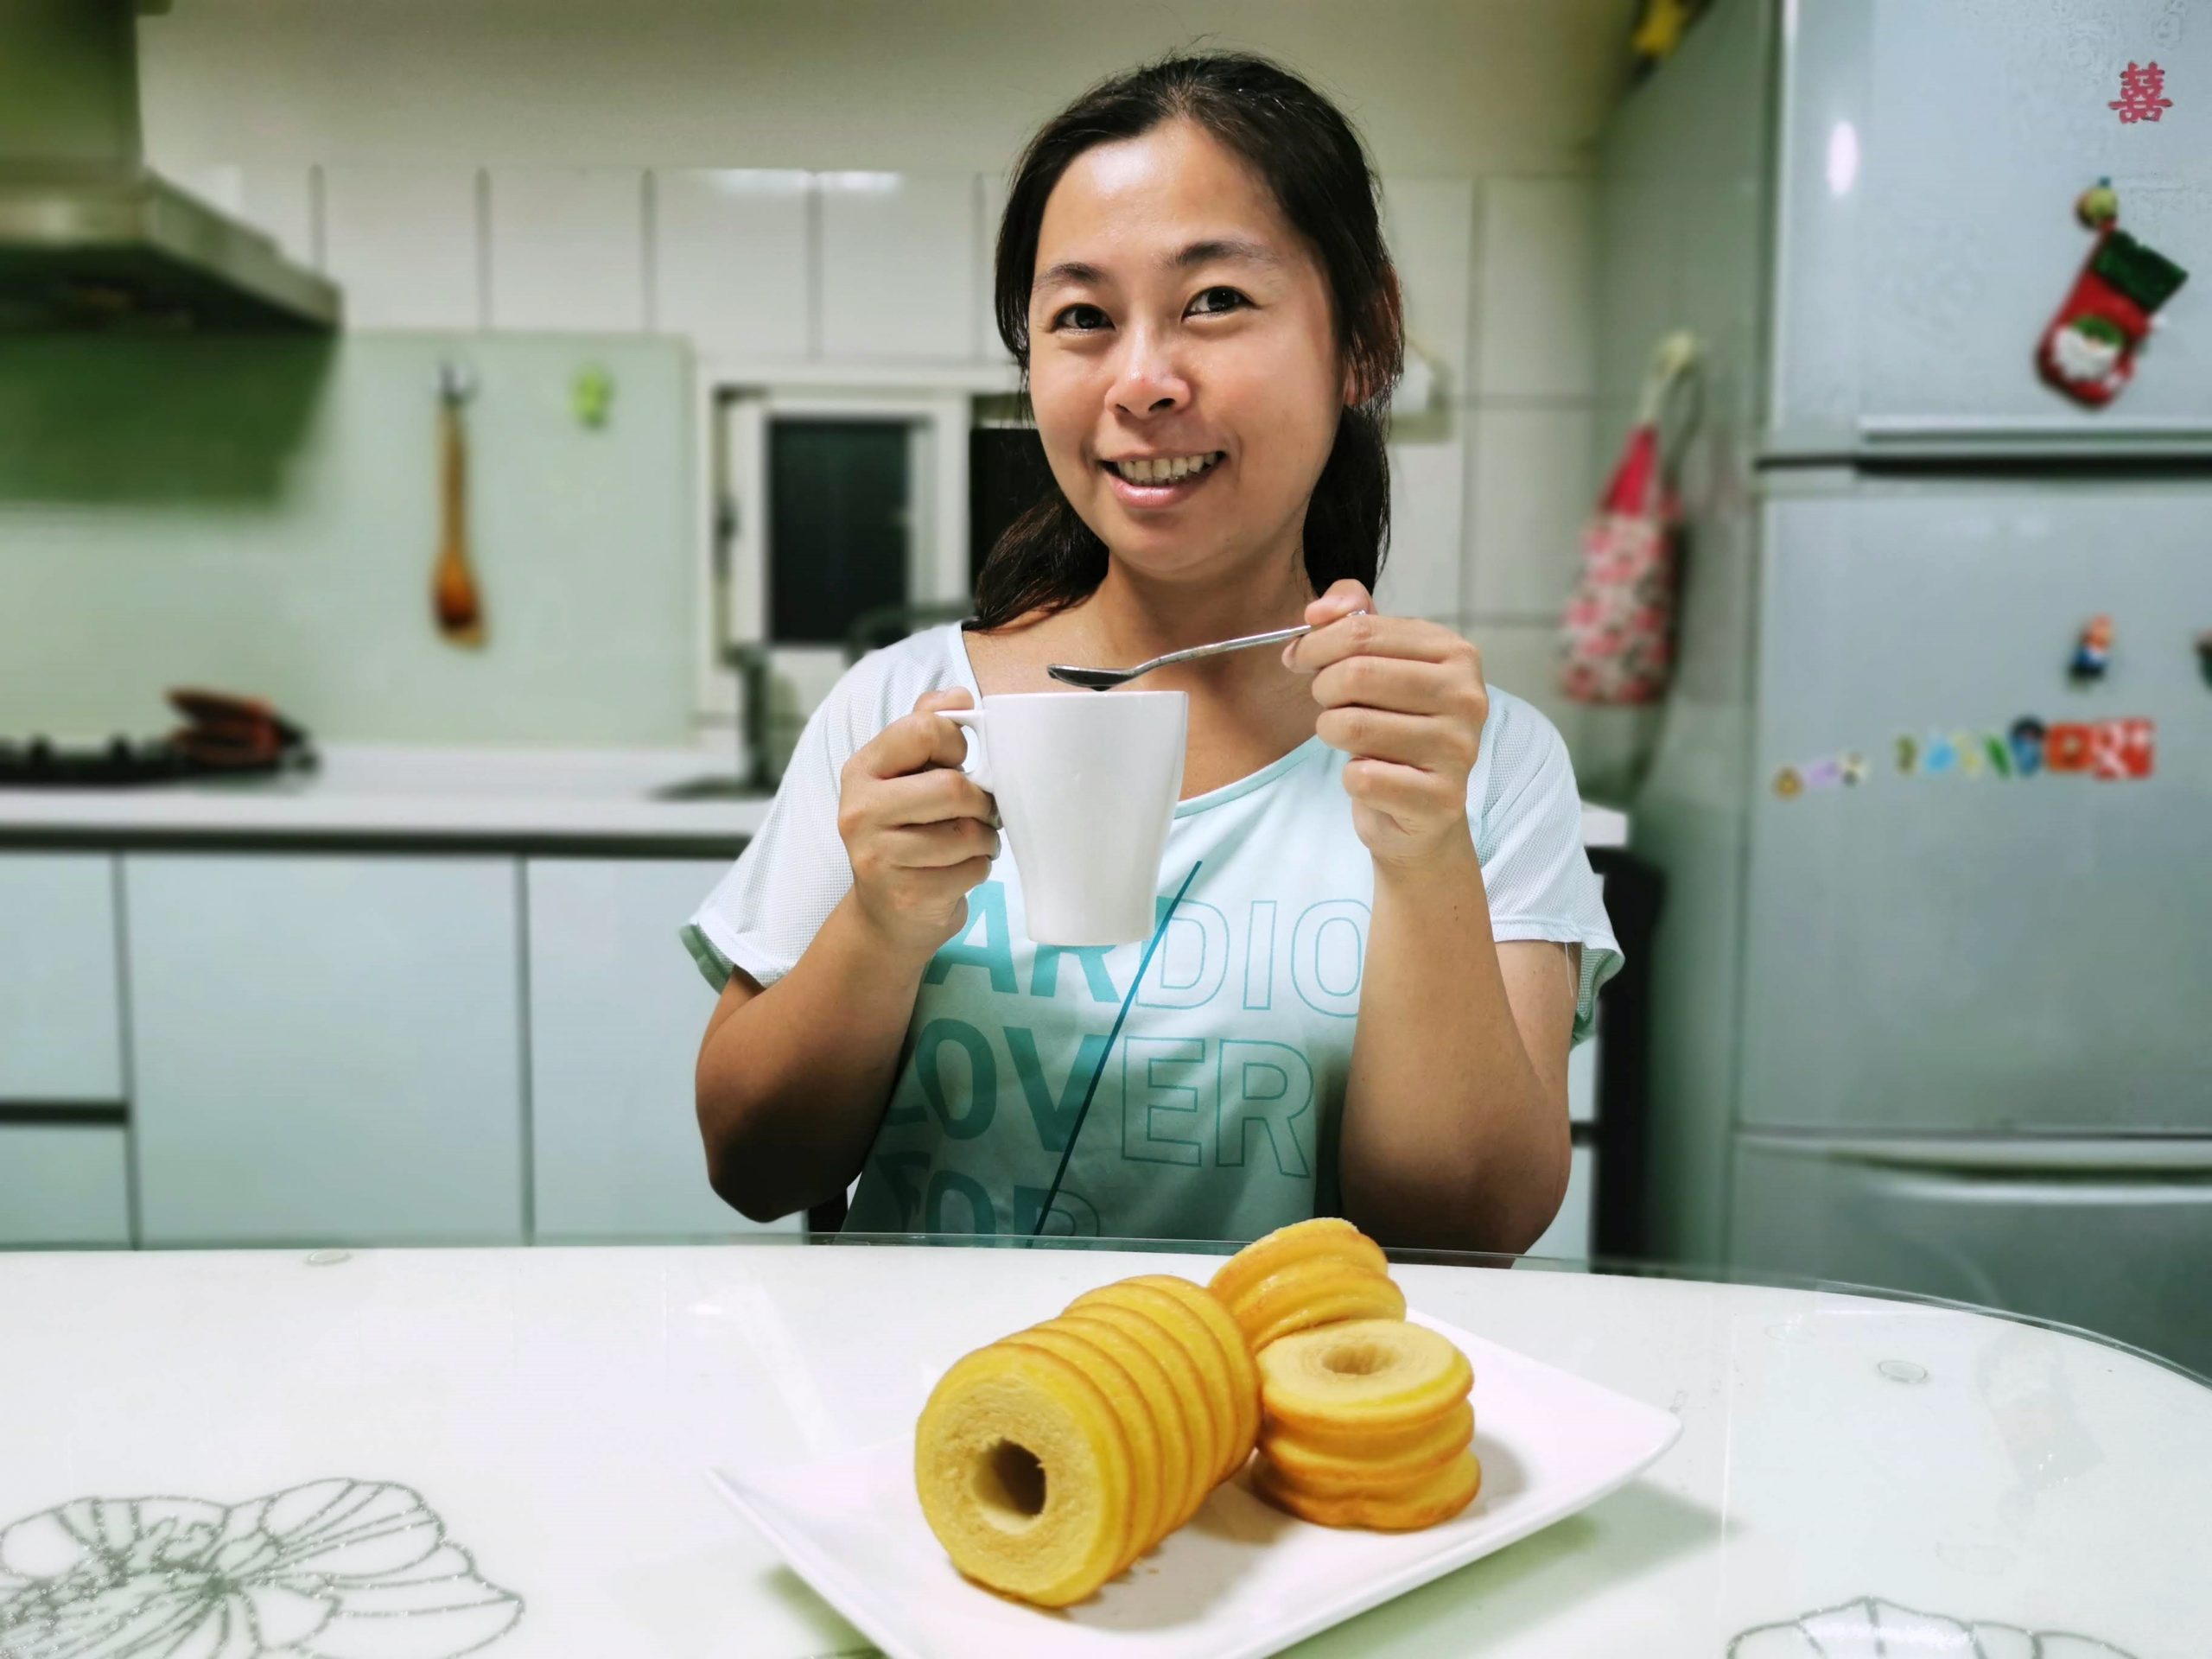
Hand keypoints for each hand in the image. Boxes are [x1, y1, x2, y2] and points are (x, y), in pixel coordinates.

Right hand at [837, 688, 1001, 956]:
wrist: (885, 913)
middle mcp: (859, 810)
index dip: (958, 745)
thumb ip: (928, 727)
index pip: (924, 729)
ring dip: (985, 839)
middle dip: (981, 802)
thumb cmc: (905, 832)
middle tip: (980, 811)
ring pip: (967, 833)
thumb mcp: (906, 775)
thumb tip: (959, 695)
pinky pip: (971, 870)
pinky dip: (980, 869)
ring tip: (972, 842)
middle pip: (953, 788)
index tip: (959, 764)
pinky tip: (960, 870)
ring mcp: (878, 857)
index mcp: (862, 769)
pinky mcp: (905, 895)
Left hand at [1284, 579, 1488, 867]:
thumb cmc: (1398, 726)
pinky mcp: (1441, 799)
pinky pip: (1362, 778)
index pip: (1362, 631)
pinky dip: (1351, 777)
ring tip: (1347, 737)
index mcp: (1456, 654)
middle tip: (1327, 703)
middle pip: (1356, 675)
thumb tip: (1320, 610)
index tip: (1300, 658)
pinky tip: (1370, 776)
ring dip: (1332, 732)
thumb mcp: (1382, 661)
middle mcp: (1467, 697)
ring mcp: (1459, 750)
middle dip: (1323, 690)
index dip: (1316, 645)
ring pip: (1352, 726)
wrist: (1421, 812)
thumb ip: (1354, 619)